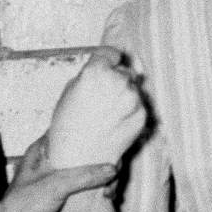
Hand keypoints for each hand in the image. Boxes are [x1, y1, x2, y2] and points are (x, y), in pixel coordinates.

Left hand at [0, 134, 117, 211]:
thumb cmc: (23, 206)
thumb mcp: (55, 185)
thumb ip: (84, 176)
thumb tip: (111, 170)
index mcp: (43, 151)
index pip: (69, 133)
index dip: (88, 133)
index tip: (105, 138)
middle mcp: (54, 162)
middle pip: (85, 153)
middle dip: (101, 160)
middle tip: (112, 169)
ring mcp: (63, 180)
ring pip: (90, 172)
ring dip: (104, 178)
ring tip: (108, 188)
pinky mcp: (70, 197)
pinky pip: (90, 189)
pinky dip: (101, 191)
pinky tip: (106, 196)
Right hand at [46, 47, 145, 168]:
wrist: (79, 158)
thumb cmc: (69, 125)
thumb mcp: (71, 89)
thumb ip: (93, 72)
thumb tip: (112, 63)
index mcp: (97, 72)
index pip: (110, 52)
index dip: (108, 58)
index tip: (108, 62)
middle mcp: (118, 82)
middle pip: (124, 71)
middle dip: (116, 79)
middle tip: (102, 97)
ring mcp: (133, 99)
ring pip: (133, 88)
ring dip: (124, 94)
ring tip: (107, 113)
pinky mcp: (142, 115)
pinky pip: (139, 104)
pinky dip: (130, 110)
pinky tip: (115, 122)